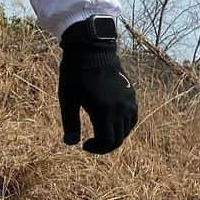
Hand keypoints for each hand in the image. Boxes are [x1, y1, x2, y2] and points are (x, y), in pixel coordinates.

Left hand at [58, 18, 137, 154]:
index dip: (97, 149)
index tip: (84, 145)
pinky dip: (124, 125)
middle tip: (91, 143)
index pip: (107, 142)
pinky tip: (112, 122)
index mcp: (103, 112)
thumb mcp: (67, 98)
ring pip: (127, 129)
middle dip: (105, 145)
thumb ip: (70, 123)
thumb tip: (71, 144)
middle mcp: (120, 109)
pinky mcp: (131, 94)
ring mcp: (128, 101)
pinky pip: (132, 117)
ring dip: (115, 136)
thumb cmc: (75, 73)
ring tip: (100, 132)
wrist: (91, 49)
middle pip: (118, 138)